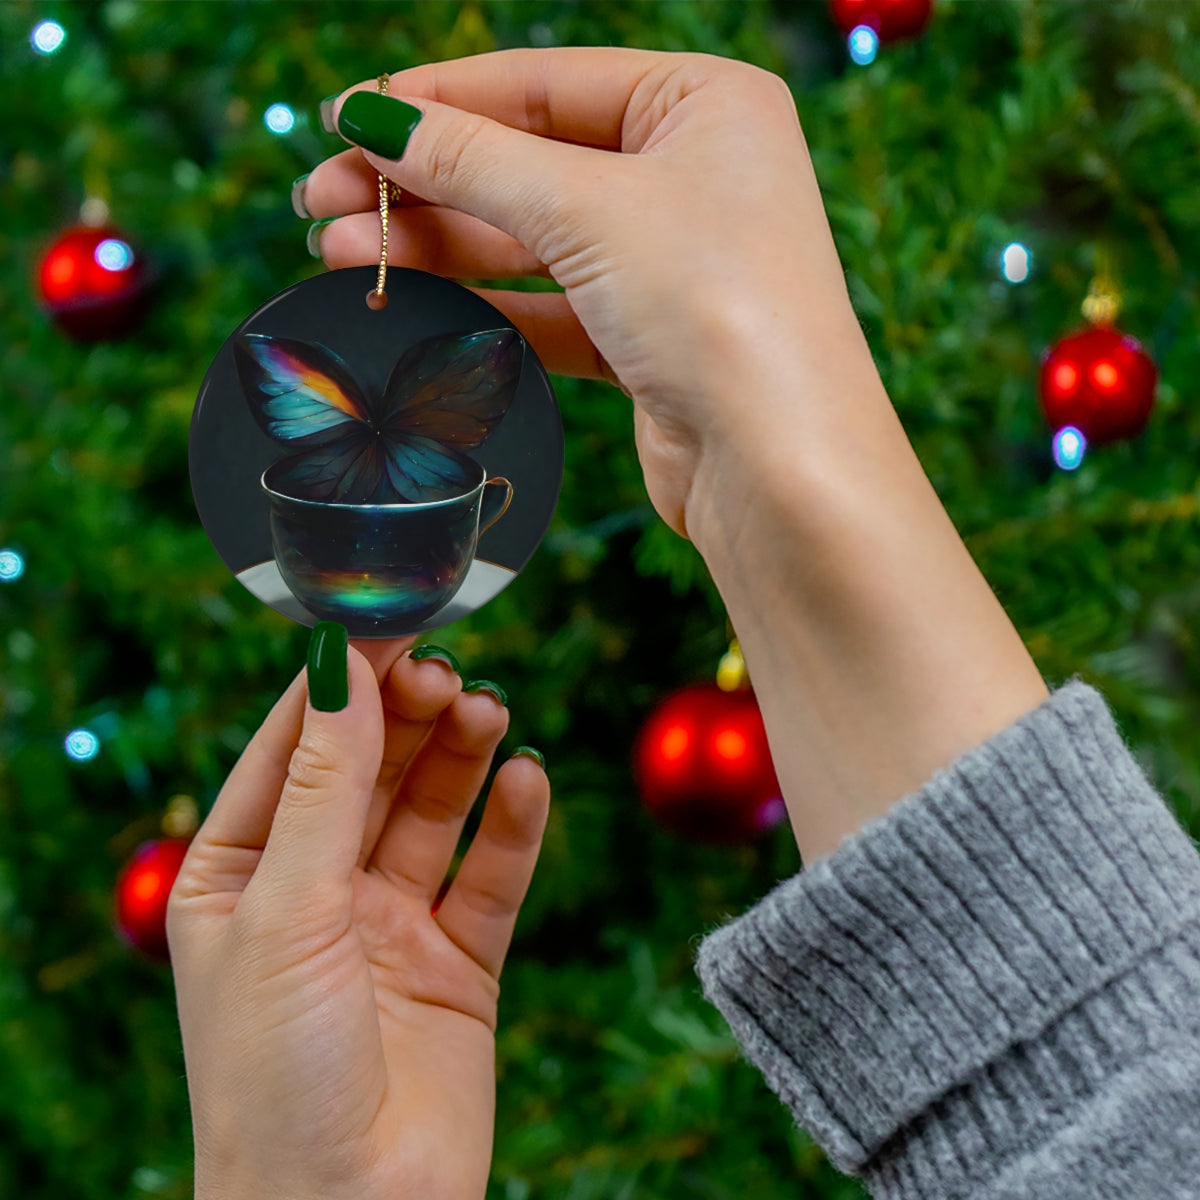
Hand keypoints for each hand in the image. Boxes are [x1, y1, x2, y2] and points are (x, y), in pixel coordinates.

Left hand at [167, 636, 548, 1199]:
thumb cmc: (274, 1076)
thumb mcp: (287, 911)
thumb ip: (324, 786)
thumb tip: (341, 667)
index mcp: (240, 874)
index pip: (294, 748)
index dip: (342, 683)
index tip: (391, 620)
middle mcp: (315, 890)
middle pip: (371, 770)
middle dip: (408, 717)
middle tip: (448, 673)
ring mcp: (389, 924)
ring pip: (433, 812)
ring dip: (461, 757)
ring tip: (489, 713)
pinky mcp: (458, 962)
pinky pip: (491, 876)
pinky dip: (512, 826)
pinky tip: (527, 781)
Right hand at [300, 47, 869, 543]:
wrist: (778, 466)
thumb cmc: (717, 308)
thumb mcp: (587, 208)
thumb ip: (474, 160)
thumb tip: (374, 118)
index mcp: (703, 103)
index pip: (544, 83)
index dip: (438, 99)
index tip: (345, 117)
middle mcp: (692, 174)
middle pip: (529, 161)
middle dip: (422, 181)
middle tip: (320, 199)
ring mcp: (671, 261)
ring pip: (531, 238)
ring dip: (437, 244)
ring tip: (337, 251)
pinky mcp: (649, 338)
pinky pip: (549, 306)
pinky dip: (482, 304)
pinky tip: (408, 299)